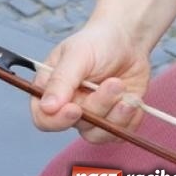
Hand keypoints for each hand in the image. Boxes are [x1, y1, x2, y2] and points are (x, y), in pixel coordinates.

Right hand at [30, 21, 152, 143]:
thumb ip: (61, 80)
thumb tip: (47, 107)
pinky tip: (132, 98)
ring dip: (116, 115)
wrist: (128, 42)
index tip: (76, 109)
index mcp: (51, 89)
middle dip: (99, 106)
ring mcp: (92, 115)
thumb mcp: (76, 55)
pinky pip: (121, 133)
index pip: (43, 118)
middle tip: (115, 83)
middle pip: (78, 124)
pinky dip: (130, 118)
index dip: (57, 120)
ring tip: (125, 89)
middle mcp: (69, 106)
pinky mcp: (114, 120)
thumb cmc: (97, 42)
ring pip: (99, 133)